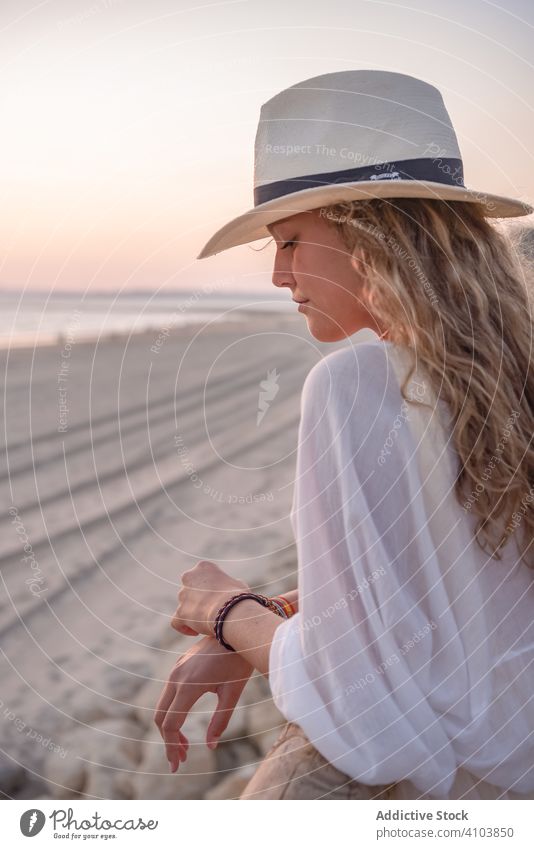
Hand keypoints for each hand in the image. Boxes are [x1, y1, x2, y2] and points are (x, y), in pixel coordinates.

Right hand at [153, 635, 253, 771]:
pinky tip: (183, 725)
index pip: (171, 723)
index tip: (178, 764)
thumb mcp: (232, 693)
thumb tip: (211, 746)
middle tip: (180, 760)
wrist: (234, 627)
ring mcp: (176, 670)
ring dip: (169, 728)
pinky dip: (172, 713)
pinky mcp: (179, 667)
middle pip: (160, 716)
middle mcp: (176, 677)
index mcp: (188, 685)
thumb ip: (220, 720)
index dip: (171, 746)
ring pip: (162, 705)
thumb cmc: (238, 661)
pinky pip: (168, 694)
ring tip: (185, 747)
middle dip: (168, 741)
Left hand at [171, 560, 248, 637]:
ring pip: (184, 606)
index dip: (209, 589)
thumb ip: (228, 583)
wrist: (231, 610)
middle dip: (198, 601)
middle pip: (190, 591)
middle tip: (211, 611)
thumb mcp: (237, 584)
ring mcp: (183, 595)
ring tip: (207, 623)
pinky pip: (176, 621)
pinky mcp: (180, 612)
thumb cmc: (238, 597)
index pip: (202, 577)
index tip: (217, 599)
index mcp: (204, 567)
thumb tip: (230, 587)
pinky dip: (184, 627)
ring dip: (193, 614)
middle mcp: (189, 577)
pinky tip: (195, 632)